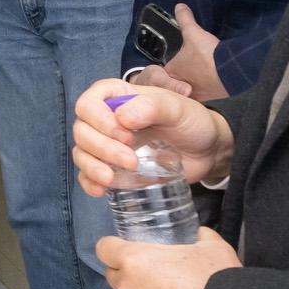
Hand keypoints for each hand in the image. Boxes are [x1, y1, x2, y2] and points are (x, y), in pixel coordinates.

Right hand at [73, 78, 232, 195]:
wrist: (207, 150)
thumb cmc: (192, 122)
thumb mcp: (177, 108)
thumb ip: (152, 107)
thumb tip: (122, 117)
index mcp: (118, 97)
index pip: (88, 103)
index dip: (98, 119)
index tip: (125, 134)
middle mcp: (107, 120)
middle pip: (82, 130)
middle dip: (101, 148)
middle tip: (131, 160)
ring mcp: (108, 145)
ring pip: (82, 153)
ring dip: (92, 166)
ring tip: (111, 179)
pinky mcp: (113, 168)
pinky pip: (88, 175)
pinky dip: (89, 182)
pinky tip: (100, 190)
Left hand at [99, 225, 239, 288]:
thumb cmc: (216, 282)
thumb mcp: (211, 246)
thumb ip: (199, 235)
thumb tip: (199, 234)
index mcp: (135, 260)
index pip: (104, 248)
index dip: (113, 247)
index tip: (126, 249)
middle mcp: (126, 288)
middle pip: (112, 275)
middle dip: (126, 272)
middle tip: (152, 274)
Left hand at [158, 3, 223, 98]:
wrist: (233, 72)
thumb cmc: (208, 55)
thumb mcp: (194, 33)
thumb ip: (185, 19)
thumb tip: (179, 6)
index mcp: (172, 74)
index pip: (160, 74)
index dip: (163, 68)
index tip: (172, 62)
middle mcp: (180, 88)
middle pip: (174, 83)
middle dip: (178, 77)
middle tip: (187, 68)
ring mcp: (195, 96)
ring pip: (188, 90)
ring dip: (192, 83)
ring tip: (199, 74)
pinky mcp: (210, 99)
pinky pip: (202, 94)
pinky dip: (205, 88)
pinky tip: (210, 80)